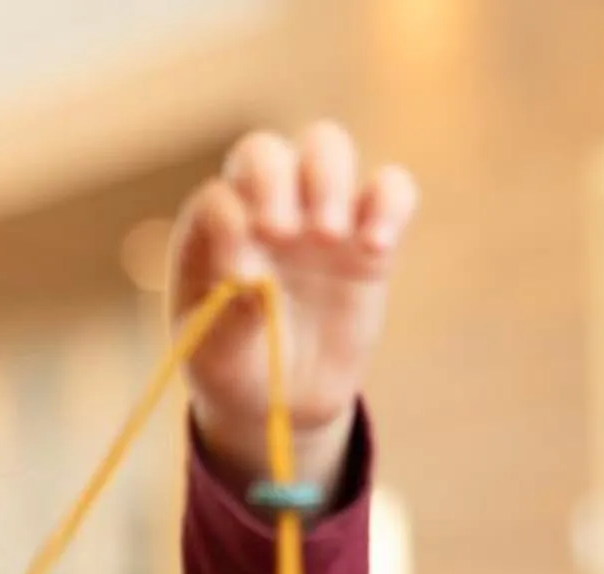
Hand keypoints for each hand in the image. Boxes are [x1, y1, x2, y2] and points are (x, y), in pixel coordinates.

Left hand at [166, 123, 416, 497]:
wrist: (285, 397)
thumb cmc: (235, 368)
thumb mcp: (215, 358)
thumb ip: (227, 321)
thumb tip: (254, 283)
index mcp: (211, 232)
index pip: (218, 198)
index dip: (228, 227)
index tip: (238, 276)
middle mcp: (260, 208)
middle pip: (265, 150)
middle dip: (273, 181)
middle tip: (281, 235)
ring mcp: (315, 215)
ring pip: (326, 146)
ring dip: (327, 178)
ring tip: (327, 237)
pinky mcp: (367, 238)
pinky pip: (391, 189)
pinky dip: (391, 203)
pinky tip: (375, 248)